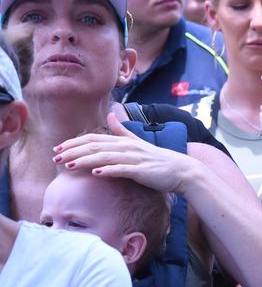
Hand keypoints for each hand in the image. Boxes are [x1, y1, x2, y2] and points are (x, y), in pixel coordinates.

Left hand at [52, 113, 199, 193]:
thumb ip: (123, 130)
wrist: (182, 171)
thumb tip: (113, 113)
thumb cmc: (158, 160)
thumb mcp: (139, 142)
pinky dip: (109, 170)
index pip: (94, 139)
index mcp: (124, 141)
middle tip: (55, 158)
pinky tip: (96, 174)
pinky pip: (123, 169)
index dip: (75, 143)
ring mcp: (135, 158)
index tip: (58, 149)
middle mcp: (128, 147)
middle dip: (73, 151)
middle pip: (96, 147)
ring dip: (85, 161)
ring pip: (105, 157)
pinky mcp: (142, 170)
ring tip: (68, 165)